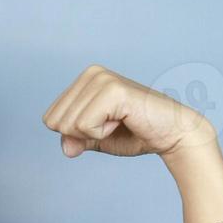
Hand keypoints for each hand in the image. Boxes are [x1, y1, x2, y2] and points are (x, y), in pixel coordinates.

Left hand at [41, 65, 215, 159]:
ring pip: (68, 125)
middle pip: (55, 122)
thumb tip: (66, 148)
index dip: (74, 134)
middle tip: (113, 125)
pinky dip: (103, 134)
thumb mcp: (94, 139)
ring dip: (94, 134)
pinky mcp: (113, 90)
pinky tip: (124, 120)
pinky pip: (85, 127)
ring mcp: (101, 79)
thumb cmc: (135, 134)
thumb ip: (73, 140)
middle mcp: (90, 73)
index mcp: (83, 80)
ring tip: (120, 121)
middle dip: (81, 135)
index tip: (104, 125)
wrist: (172, 135)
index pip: (50, 119)